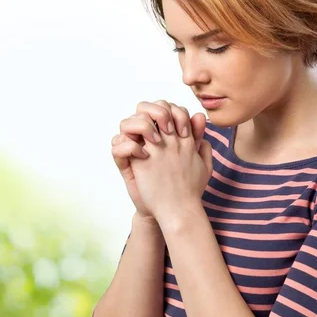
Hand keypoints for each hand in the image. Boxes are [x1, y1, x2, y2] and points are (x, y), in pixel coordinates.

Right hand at [111, 100, 207, 218]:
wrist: (172, 209)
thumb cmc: (183, 183)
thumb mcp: (197, 159)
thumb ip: (198, 137)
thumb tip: (200, 116)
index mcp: (164, 134)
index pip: (163, 106)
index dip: (174, 111)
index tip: (185, 130)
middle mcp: (147, 138)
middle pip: (143, 108)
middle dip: (156, 113)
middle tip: (169, 131)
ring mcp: (134, 149)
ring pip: (126, 123)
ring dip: (141, 126)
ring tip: (154, 142)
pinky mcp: (125, 163)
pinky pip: (116, 146)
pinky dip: (128, 147)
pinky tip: (144, 156)